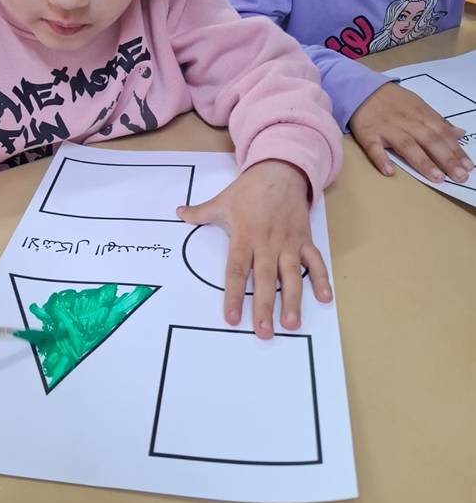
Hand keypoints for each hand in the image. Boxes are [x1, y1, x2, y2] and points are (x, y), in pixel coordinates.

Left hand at [177, 160, 331, 339]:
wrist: (281, 170)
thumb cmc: (249, 190)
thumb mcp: (222, 200)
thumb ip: (201, 212)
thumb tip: (178, 213)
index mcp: (244, 236)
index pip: (236, 270)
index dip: (233, 295)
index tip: (231, 318)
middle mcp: (267, 242)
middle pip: (264, 279)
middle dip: (264, 306)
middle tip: (264, 332)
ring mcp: (288, 242)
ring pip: (291, 275)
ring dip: (293, 300)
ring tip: (292, 324)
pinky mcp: (305, 239)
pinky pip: (314, 261)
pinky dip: (321, 278)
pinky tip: (324, 298)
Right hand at [349, 83, 472, 182]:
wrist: (363, 90)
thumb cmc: (394, 101)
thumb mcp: (420, 106)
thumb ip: (439, 122)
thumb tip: (460, 134)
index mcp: (422, 115)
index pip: (443, 134)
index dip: (456, 151)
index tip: (468, 167)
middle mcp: (408, 123)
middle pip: (430, 141)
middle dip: (447, 159)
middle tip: (460, 177)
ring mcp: (388, 129)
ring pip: (407, 146)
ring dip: (423, 162)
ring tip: (437, 178)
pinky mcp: (368, 135)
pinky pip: (374, 148)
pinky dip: (381, 159)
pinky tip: (389, 171)